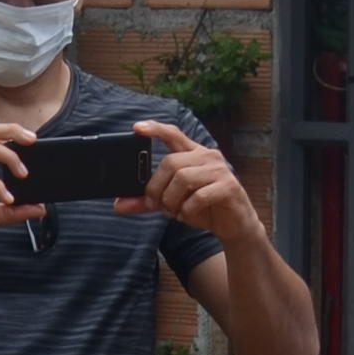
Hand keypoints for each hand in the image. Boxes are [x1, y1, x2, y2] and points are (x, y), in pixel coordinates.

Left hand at [131, 118, 260, 238]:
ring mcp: (220, 170)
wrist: (235, 226)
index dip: (155, 129)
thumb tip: (118, 205)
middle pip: (171, 163)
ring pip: (183, 178)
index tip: (136, 128)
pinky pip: (199, 196)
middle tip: (155, 204)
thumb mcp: (172, 203)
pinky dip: (187, 209)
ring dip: (171, 200)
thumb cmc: (204, 208)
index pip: (173, 134)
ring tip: (174, 212)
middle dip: (157, 187)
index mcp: (194, 154)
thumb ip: (147, 201)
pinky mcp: (228, 187)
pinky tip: (187, 215)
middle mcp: (208, 156)